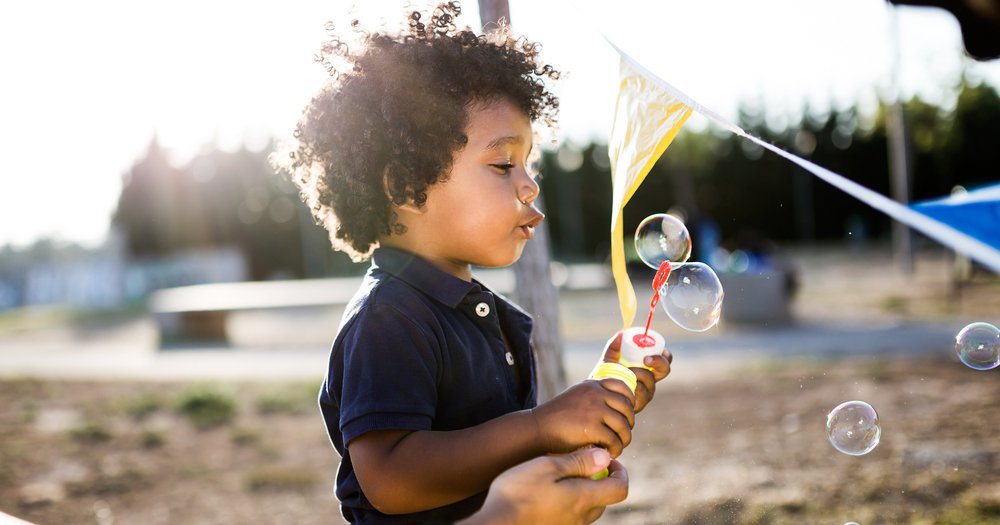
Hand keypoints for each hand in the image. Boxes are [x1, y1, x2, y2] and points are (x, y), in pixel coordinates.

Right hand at [460, 448, 628, 524]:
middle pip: (605, 499)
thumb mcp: (548, 467)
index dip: (621, 472)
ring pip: (588, 508)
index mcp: (584, 498)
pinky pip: (572, 516)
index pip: (620, 488)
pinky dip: (569, 502)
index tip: (607, 459)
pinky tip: (548, 492)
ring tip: (563, 476)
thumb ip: (578, 462)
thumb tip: (605, 457)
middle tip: (584, 462)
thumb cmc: (519, 492)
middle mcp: (581, 517)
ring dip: (585, 491)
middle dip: (601, 479)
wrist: (496, 524)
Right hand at [531, 378, 634, 456]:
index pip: (623, 387)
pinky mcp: (591, 428)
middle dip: (628, 424)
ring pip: (624, 426)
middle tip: (622, 435)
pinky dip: (615, 449)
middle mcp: (595, 394)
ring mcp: (594, 409)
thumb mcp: (576, 397)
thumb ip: (595, 397)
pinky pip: (614, 440)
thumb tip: (621, 406)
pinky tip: (609, 454)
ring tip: (617, 447)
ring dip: (624, 439)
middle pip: (627, 408)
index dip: (630, 402)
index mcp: (592, 385)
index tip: (625, 415)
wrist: (537, 430)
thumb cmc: (557, 418)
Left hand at [601, 331, 672, 413]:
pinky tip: (624, 383)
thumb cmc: (606, 377)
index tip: (660, 349)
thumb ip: (613, 347)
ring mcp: (646, 393)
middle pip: (664, 370)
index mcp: (647, 368)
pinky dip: (632, 385)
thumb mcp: (608, 360)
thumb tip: (620, 334)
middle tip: (646, 359)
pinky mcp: (640, 404)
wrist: (597, 396)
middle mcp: (650, 380)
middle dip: (658, 362)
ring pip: (650, 380)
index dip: (665, 355)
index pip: (664, 360)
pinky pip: (640, 392)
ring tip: (626, 370)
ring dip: (639, 373)